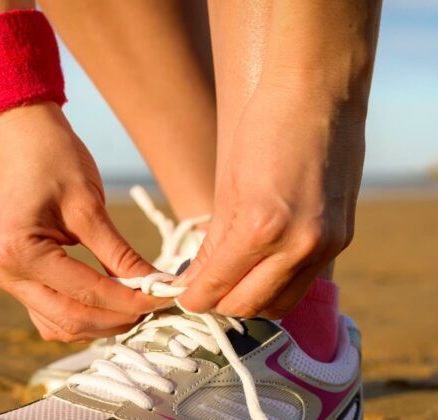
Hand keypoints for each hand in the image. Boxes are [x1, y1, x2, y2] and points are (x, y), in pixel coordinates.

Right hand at [0, 103, 165, 341]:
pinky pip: (47, 312)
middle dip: (116, 318)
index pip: (85, 292)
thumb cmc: (55, 158)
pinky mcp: (9, 276)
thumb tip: (156, 288)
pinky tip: (106, 302)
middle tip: (154, 306)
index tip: (165, 297)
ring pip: (57, 324)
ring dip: (97, 322)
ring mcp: (1, 277)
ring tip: (134, 306)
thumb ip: (120, 254)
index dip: (130, 300)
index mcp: (17, 250)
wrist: (23, 135)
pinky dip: (78, 313)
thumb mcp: (90, 206)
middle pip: (70, 318)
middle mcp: (1, 271)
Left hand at [178, 82, 365, 318]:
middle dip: (219, 303)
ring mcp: (326, 245)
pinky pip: (304, 281)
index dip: (194, 297)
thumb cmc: (264, 129)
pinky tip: (261, 267)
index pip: (218, 287)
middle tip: (202, 289)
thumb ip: (215, 242)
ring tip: (231, 280)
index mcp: (260, 229)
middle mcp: (298, 245)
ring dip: (251, 300)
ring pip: (280, 303)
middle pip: (249, 306)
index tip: (182, 295)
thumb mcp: (227, 187)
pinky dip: (278, 283)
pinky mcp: (342, 239)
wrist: (317, 95)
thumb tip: (198, 279)